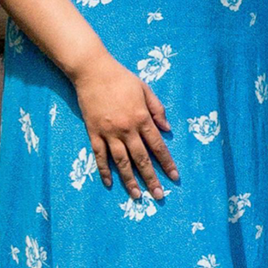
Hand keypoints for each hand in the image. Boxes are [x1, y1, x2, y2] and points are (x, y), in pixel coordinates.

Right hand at [71, 48, 177, 197]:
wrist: (93, 72)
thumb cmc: (122, 79)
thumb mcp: (145, 90)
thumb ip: (158, 110)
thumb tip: (167, 130)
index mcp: (142, 118)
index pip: (158, 146)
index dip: (167, 163)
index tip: (174, 177)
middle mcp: (127, 129)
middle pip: (141, 159)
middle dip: (151, 179)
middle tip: (159, 196)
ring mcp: (109, 133)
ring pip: (121, 162)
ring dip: (130, 180)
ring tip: (137, 196)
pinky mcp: (94, 133)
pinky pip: (100, 156)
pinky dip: (104, 171)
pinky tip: (110, 183)